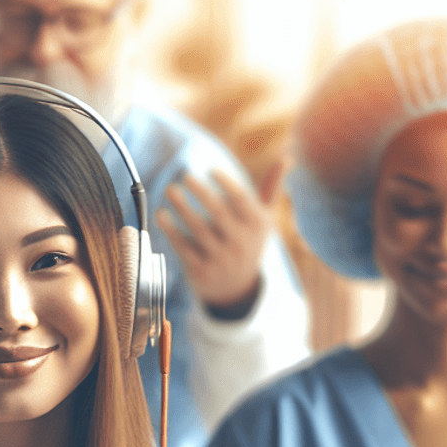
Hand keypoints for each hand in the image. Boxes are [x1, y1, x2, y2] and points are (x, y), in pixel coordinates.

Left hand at [156, 161, 284, 314]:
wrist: (236, 289)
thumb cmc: (248, 243)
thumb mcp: (263, 220)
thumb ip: (270, 189)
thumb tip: (285, 158)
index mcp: (257, 226)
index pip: (242, 200)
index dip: (226, 184)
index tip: (211, 169)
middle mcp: (241, 243)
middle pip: (218, 213)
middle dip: (201, 193)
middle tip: (186, 177)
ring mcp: (220, 259)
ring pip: (198, 229)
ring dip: (182, 208)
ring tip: (171, 190)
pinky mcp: (201, 271)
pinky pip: (183, 247)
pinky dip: (171, 230)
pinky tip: (161, 215)